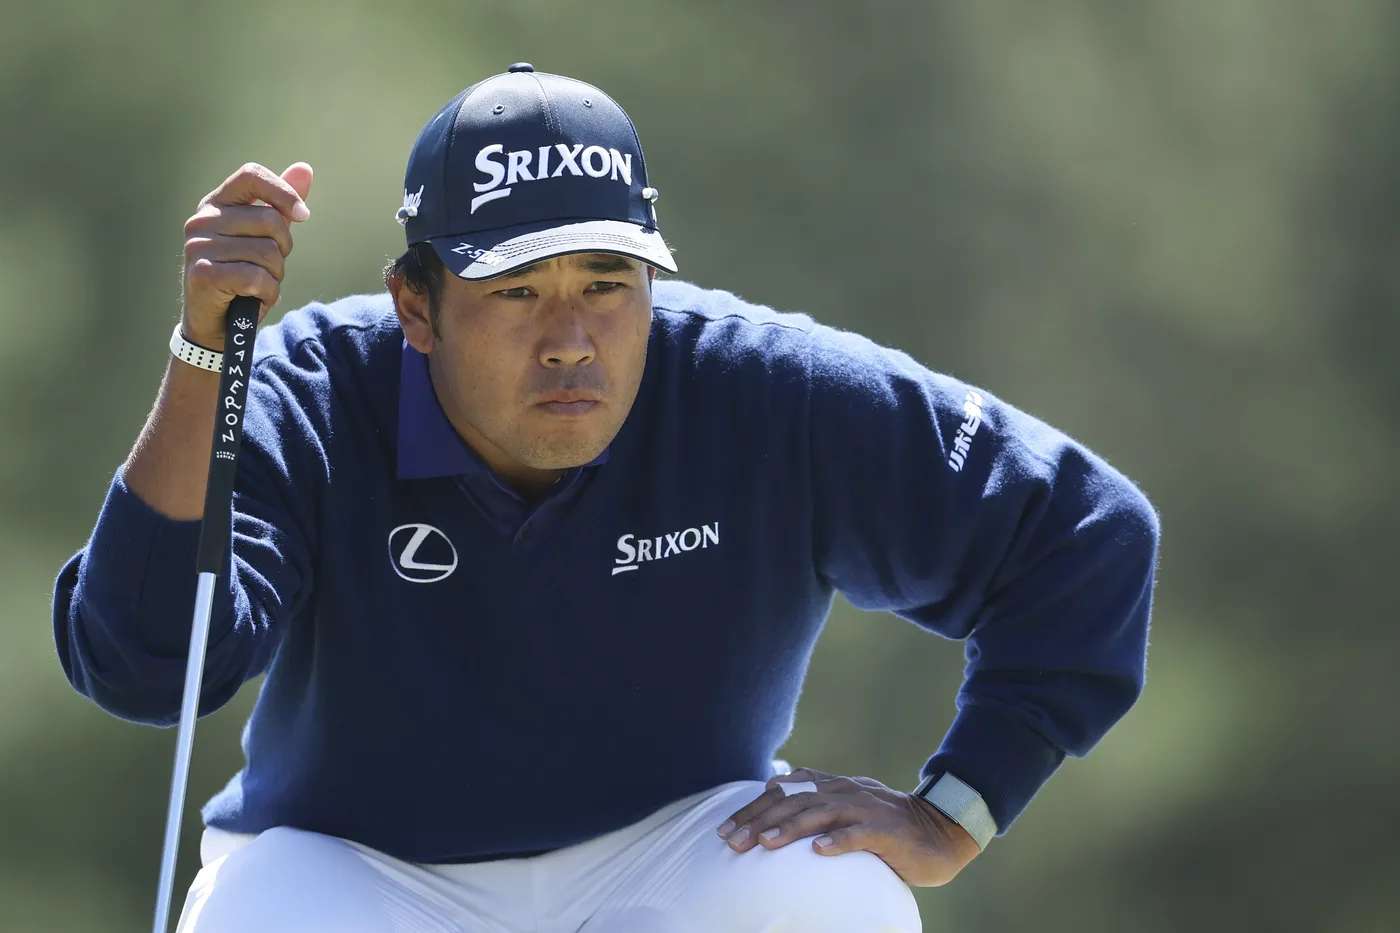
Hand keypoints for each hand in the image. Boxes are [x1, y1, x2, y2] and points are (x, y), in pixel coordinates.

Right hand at [182, 161, 313, 348]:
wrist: (215, 324)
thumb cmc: (242, 277)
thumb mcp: (264, 238)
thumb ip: (281, 204)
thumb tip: (304, 168)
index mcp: (216, 204)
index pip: (252, 175)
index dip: (283, 192)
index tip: (303, 216)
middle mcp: (201, 219)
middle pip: (270, 220)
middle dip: (283, 250)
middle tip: (268, 268)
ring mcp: (198, 246)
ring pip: (267, 252)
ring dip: (275, 276)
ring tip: (258, 285)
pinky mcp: (202, 274)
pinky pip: (257, 277)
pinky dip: (267, 292)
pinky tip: (254, 298)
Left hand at [715, 767, 981, 886]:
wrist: (938, 831)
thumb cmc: (885, 826)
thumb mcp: (845, 807)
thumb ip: (814, 801)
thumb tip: (774, 792)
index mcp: (830, 787)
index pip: (782, 793)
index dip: (751, 810)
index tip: (724, 831)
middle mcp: (843, 792)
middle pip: (793, 803)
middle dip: (759, 821)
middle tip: (732, 842)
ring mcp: (865, 809)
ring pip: (821, 815)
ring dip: (791, 829)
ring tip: (766, 844)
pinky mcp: (886, 831)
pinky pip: (859, 835)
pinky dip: (839, 841)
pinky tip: (819, 852)